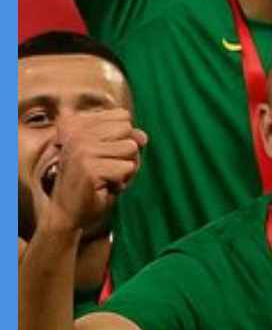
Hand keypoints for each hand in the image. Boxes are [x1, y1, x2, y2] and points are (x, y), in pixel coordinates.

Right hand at [32, 110, 147, 234]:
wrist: (70, 213)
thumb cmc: (94, 180)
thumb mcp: (113, 153)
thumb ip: (129, 137)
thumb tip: (143, 136)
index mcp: (76, 123)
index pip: (122, 116)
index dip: (123, 137)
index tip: (105, 153)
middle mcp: (74, 132)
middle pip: (128, 130)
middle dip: (126, 153)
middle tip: (107, 167)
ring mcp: (80, 149)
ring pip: (131, 148)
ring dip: (125, 168)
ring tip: (106, 177)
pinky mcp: (89, 168)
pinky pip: (127, 168)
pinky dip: (121, 181)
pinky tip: (103, 186)